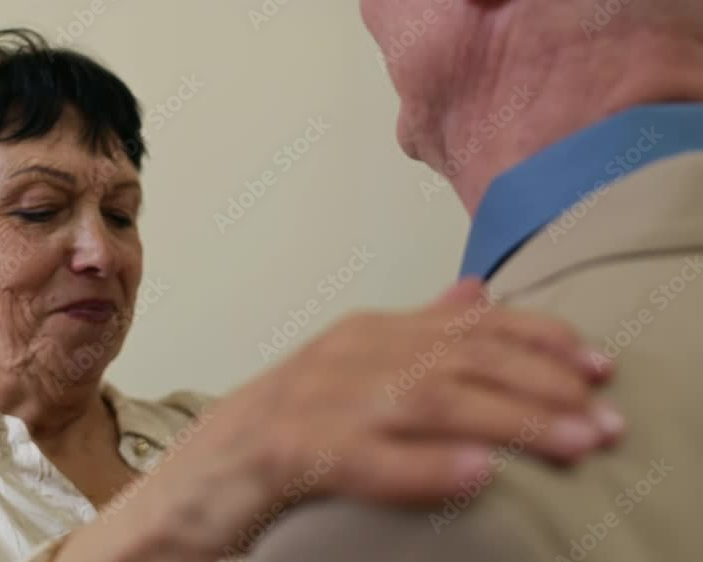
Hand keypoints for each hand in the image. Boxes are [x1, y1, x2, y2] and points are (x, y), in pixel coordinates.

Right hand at [217, 278, 619, 505]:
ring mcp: (312, 400)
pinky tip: (475, 475)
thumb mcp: (351, 372)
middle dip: (539, 384)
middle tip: (603, 419)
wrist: (190, 483)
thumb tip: (478, 293)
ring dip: (507, 421)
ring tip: (569, 444)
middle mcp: (343, 356)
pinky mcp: (284, 452)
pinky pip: (362, 456)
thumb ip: (415, 334)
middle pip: (456, 358)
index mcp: (365, 334)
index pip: (467, 323)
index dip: (539, 339)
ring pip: (424, 401)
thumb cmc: (280, 432)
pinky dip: (422, 466)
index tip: (599, 365)